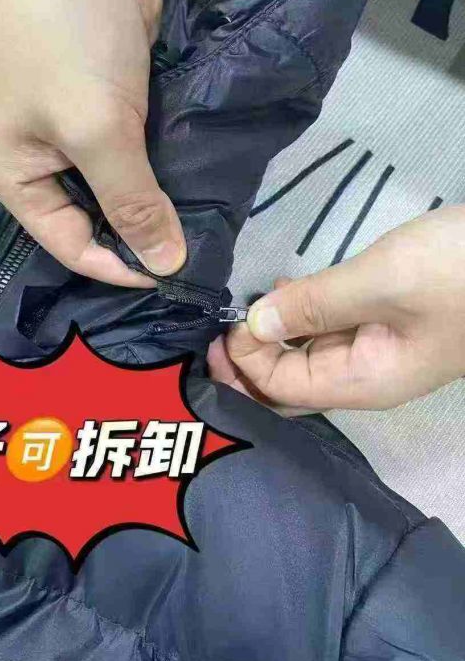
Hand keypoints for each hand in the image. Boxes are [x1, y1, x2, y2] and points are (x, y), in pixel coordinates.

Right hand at [0, 0, 185, 287]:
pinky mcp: (114, 114)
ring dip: (158, 208)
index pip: (73, 248)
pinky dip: (164, 174)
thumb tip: (167, 264)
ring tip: (201, 229)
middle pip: (99, 224)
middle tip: (193, 254)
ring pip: (123, 194)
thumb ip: (133, 201)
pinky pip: (140, 160)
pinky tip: (196, 190)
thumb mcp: (97, 132)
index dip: (121, 267)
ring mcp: (82, 140)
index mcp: (21, 183)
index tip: (172, 274)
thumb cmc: (68, 44)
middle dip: (141, 239)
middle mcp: (48, 169)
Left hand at [209, 207, 464, 411]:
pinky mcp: (384, 326)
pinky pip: (328, 333)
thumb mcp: (380, 282)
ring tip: (247, 306)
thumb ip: (312, 305)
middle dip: (250, 362)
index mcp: (362, 382)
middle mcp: (364, 378)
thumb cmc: (460, 270)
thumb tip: (254, 324)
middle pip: (290, 384)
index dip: (246, 364)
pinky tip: (284, 293)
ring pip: (306, 357)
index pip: (282, 390)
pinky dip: (300, 318)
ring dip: (272, 337)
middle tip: (220, 327)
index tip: (226, 324)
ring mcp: (376, 352)